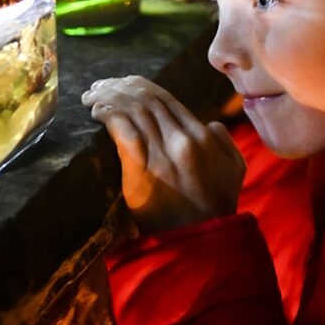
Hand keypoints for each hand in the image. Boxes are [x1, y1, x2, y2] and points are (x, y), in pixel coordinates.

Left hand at [82, 76, 245, 232]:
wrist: (200, 241)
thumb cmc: (215, 207)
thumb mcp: (233, 168)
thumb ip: (224, 140)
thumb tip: (209, 124)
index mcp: (202, 136)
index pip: (165, 98)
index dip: (140, 86)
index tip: (122, 83)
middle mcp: (182, 139)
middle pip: (145, 99)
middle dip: (119, 86)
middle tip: (100, 85)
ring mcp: (161, 153)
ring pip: (131, 110)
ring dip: (107, 97)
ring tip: (91, 95)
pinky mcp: (141, 170)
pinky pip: (122, 130)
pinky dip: (107, 114)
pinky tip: (96, 111)